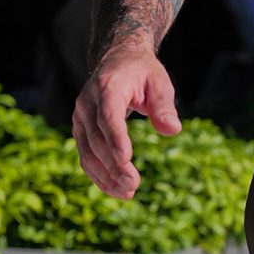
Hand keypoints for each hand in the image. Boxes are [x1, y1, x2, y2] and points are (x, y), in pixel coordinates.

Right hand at [72, 46, 181, 199]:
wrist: (117, 61)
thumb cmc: (142, 73)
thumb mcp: (160, 82)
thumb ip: (164, 105)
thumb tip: (173, 130)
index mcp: (108, 87)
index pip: (108, 115)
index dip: (115, 138)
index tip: (126, 159)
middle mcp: (87, 103)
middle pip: (97, 138)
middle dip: (113, 164)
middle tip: (133, 185)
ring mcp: (80, 117)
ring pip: (87, 152)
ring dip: (105, 175)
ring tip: (128, 192)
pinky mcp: (80, 130)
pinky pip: (85, 156)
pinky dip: (98, 175)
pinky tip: (115, 190)